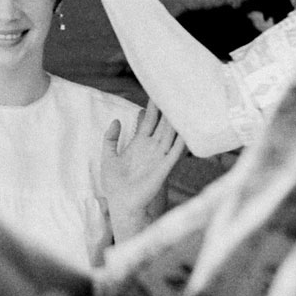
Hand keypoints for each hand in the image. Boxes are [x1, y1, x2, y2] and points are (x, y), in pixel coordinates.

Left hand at [101, 100, 184, 241]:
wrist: (122, 205)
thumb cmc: (115, 185)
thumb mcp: (108, 157)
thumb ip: (110, 138)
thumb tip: (116, 120)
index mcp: (139, 144)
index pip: (148, 121)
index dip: (151, 108)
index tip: (154, 91)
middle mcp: (152, 148)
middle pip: (162, 123)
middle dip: (166, 107)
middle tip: (172, 89)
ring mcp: (160, 156)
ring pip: (171, 132)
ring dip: (176, 119)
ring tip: (182, 102)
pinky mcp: (165, 166)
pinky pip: (176, 150)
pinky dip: (183, 139)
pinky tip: (188, 128)